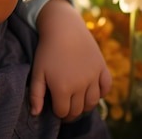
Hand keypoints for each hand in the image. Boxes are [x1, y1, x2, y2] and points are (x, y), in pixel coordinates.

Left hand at [29, 0, 111, 120]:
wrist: (64, 28)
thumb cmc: (47, 50)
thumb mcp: (37, 71)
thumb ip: (36, 94)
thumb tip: (35, 114)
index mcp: (62, 88)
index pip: (63, 112)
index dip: (59, 113)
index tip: (56, 109)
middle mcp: (80, 86)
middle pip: (78, 109)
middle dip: (71, 113)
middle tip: (66, 110)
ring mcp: (93, 77)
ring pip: (93, 102)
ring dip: (85, 106)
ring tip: (78, 103)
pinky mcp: (102, 68)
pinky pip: (106, 88)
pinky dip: (101, 94)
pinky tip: (93, 92)